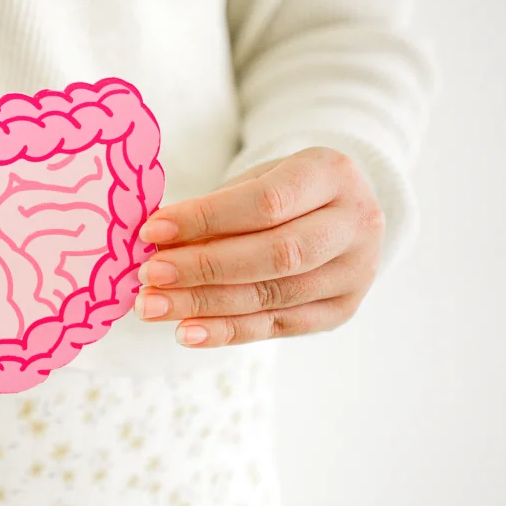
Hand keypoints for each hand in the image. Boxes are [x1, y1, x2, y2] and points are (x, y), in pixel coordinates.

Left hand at [134, 147, 384, 346]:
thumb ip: (214, 210)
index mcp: (332, 174)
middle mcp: (355, 224)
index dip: (205, 218)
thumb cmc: (283, 191)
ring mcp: (354, 272)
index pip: (265, 202)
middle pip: (275, 255)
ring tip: (153, 306)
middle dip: (204, 267)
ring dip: (205, 305)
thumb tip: (155, 243)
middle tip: (150, 275)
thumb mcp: (254, 181)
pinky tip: (186, 331)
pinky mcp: (341, 310)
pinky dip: (226, 331)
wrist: (338, 212)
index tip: (153, 230)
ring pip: (273, 296)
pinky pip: (277, 326)